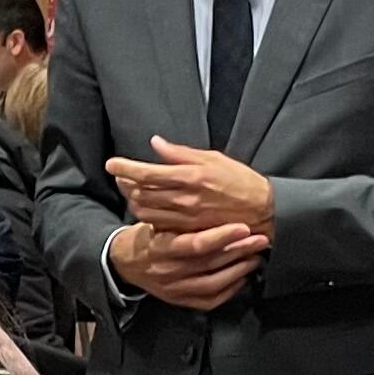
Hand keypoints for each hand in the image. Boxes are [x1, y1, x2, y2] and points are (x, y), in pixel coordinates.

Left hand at [110, 137, 276, 237]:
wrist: (261, 211)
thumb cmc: (239, 181)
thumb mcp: (212, 158)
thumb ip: (181, 153)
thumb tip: (156, 143)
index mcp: (189, 176)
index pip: (146, 173)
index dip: (125, 168)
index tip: (112, 163)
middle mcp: (183, 199)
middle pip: (140, 193)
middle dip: (125, 183)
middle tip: (121, 174)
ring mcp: (184, 218)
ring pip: (145, 211)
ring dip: (133, 199)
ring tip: (132, 190)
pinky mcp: (187, 231)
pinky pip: (158, 224)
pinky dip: (147, 215)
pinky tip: (148, 207)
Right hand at [111, 217, 264, 312]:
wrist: (126, 262)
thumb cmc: (148, 234)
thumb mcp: (155, 217)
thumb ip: (178, 209)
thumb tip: (200, 184)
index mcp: (160, 247)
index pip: (194, 244)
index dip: (222, 236)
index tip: (244, 226)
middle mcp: (167, 271)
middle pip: (209, 263)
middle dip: (239, 250)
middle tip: (260, 239)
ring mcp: (174, 289)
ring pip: (213, 283)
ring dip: (239, 270)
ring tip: (256, 256)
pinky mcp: (180, 300)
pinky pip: (210, 300)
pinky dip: (230, 290)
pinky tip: (242, 277)